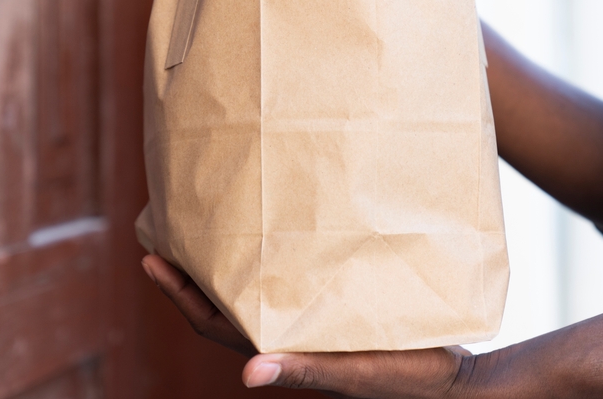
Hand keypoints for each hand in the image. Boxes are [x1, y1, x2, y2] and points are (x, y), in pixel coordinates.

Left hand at [141, 254, 472, 397]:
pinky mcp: (331, 309)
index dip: (180, 295)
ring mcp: (307, 322)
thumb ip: (307, 370)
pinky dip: (266, 260)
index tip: (150, 259)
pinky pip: (286, 282)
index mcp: (285, 348)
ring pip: (250, 290)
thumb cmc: (408, 376)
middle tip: (166, 230)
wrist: (452, 378)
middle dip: (189, 272)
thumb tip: (247, 374)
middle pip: (222, 303)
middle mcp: (287, 333)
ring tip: (209, 225)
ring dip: (223, 263)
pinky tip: (273, 234)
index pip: (215, 323)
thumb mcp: (357, 373)